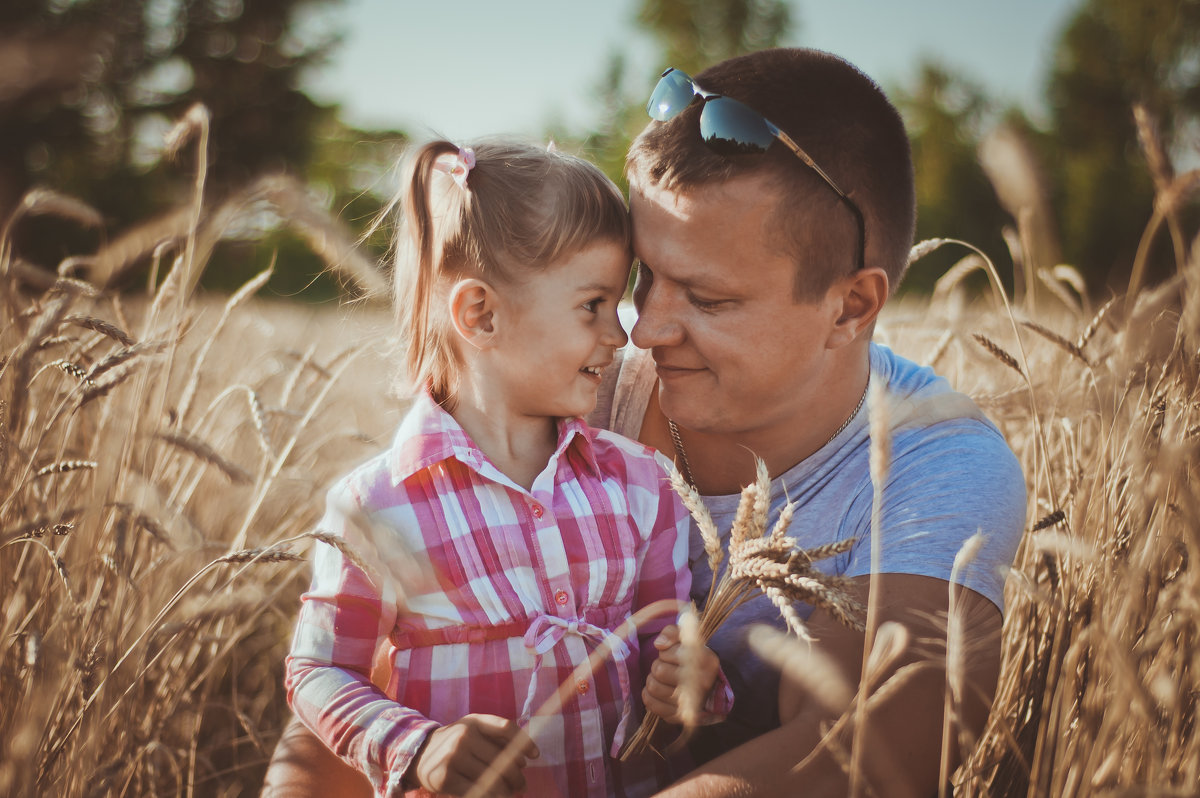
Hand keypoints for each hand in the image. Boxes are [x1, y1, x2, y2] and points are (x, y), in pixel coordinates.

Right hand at [411, 714, 538, 796]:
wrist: (421, 753)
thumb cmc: (457, 743)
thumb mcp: (473, 730)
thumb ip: (497, 738)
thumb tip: (523, 761)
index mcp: (473, 721)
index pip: (506, 728)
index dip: (524, 742)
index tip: (535, 755)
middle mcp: (463, 735)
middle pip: (502, 758)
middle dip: (517, 776)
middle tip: (522, 785)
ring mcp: (452, 757)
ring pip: (491, 778)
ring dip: (506, 790)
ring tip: (511, 793)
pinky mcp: (444, 778)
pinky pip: (476, 791)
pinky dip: (490, 796)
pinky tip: (496, 797)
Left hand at [642, 624, 721, 724]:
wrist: (709, 687)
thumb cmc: (693, 658)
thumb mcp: (686, 638)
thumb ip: (672, 632)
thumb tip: (659, 644)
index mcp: (706, 661)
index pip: (667, 654)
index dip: (666, 652)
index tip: (676, 654)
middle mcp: (701, 685)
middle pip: (659, 670)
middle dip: (658, 665)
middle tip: (667, 667)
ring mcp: (691, 704)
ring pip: (653, 686)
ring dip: (653, 679)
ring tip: (663, 679)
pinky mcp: (679, 717)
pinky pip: (651, 704)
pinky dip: (648, 695)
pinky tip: (657, 690)